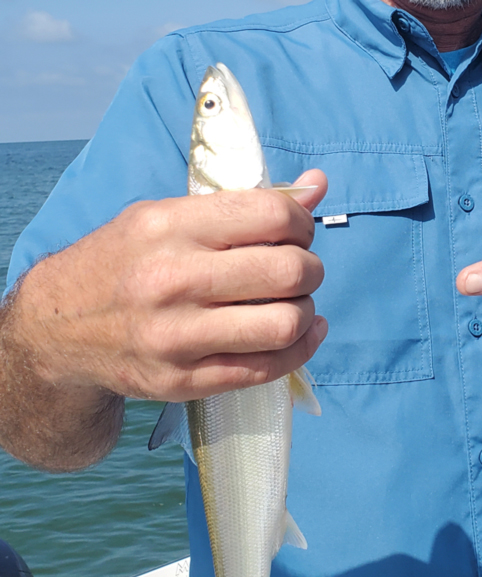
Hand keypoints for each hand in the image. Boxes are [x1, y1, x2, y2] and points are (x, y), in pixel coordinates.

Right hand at [15, 169, 328, 401]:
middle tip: (299, 272)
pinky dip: (298, 349)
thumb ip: (243, 205)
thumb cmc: (123, 264)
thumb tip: (319, 186)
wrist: (58, 330)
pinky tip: (297, 335)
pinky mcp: (184, 381)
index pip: (271, 215)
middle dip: (310, 270)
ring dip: (305, 312)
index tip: (296, 235)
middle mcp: (171, 280)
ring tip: (292, 305)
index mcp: (168, 226)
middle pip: (289, 272)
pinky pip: (268, 369)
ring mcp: (177, 337)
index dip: (301, 224)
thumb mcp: (167, 217)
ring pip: (286, 324)